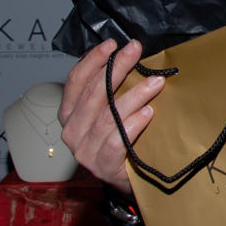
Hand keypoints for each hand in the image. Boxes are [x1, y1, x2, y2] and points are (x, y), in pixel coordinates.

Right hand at [58, 39, 162, 192]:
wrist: (127, 180)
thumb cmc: (120, 139)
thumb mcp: (110, 111)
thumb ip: (113, 90)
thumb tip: (133, 58)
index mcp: (70, 113)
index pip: (76, 81)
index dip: (92, 60)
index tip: (112, 44)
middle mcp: (72, 131)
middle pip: (94, 93)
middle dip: (116, 68)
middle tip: (135, 50)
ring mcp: (85, 150)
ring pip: (108, 116)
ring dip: (134, 96)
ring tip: (155, 82)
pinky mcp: (102, 166)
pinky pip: (115, 141)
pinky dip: (132, 125)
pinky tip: (148, 114)